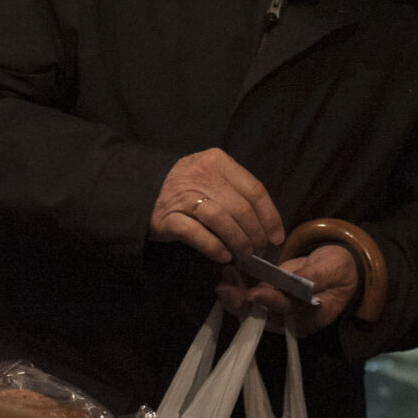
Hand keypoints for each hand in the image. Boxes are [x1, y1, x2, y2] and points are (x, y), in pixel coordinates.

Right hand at [149, 148, 284, 264]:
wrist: (141, 188)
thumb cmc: (187, 186)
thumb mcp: (212, 176)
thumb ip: (236, 191)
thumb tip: (266, 223)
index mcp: (218, 161)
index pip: (254, 189)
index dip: (270, 216)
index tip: (276, 236)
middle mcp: (201, 174)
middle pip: (240, 208)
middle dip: (255, 234)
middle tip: (258, 250)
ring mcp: (182, 196)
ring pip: (221, 220)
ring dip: (237, 242)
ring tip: (243, 255)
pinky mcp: (166, 217)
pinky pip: (196, 234)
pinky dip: (214, 247)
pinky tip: (223, 255)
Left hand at [216, 242, 357, 335]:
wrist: (339, 268)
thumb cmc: (339, 269)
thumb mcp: (334, 268)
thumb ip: (316, 276)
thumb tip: (296, 281)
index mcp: (313, 315)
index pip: (289, 310)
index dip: (270, 302)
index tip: (252, 293)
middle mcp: (293, 320)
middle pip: (265, 317)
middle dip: (242, 304)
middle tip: (224, 288)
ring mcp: (281, 313)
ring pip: (254, 311)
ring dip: (235, 296)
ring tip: (222, 278)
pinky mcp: (272, 302)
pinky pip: (252, 301)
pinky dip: (238, 289)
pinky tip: (227, 275)